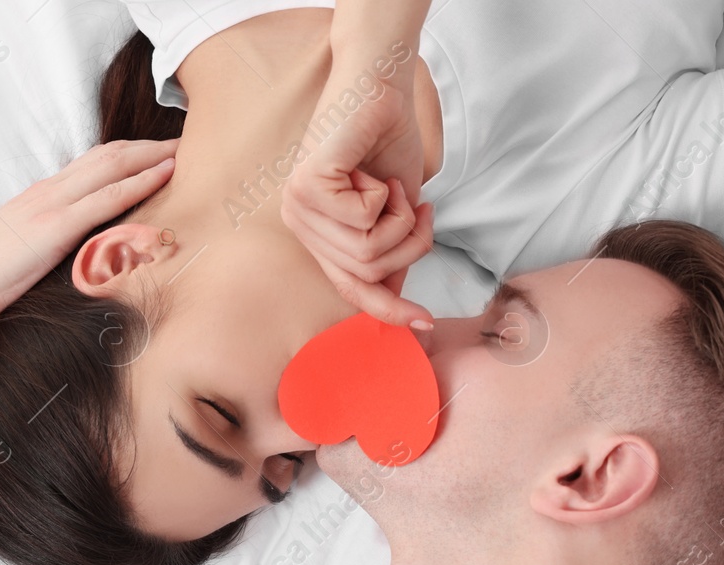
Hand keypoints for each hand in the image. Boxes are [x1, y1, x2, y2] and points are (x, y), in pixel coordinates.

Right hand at [0, 139, 177, 335]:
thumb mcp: (21, 252)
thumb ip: (46, 241)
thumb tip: (71, 251)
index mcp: (41, 196)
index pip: (93, 163)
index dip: (130, 153)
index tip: (160, 152)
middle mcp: (49, 191)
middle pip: (109, 155)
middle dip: (149, 146)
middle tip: (187, 141)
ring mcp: (52, 205)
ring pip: (113, 167)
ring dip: (153, 155)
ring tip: (187, 149)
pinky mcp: (55, 227)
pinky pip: (106, 198)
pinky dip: (139, 182)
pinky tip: (165, 175)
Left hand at [280, 64, 433, 326]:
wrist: (382, 83)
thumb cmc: (388, 137)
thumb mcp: (399, 209)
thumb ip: (392, 251)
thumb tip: (396, 296)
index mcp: (317, 231)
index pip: (351, 288)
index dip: (389, 309)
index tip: (425, 322)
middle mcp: (300, 222)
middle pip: (368, 272)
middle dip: (408, 243)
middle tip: (416, 207)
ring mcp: (299, 206)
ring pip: (368, 252)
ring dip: (399, 219)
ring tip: (394, 187)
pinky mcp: (306, 187)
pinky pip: (363, 222)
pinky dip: (386, 198)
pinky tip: (375, 173)